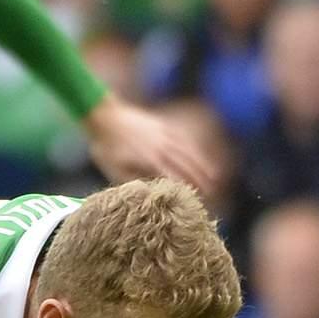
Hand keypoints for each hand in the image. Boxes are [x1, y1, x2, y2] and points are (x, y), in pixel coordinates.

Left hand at [82, 95, 217, 192]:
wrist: (104, 115)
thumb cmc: (105, 146)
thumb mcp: (114, 169)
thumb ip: (133, 182)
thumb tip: (150, 193)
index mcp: (151, 161)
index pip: (175, 179)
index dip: (187, 191)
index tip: (196, 202)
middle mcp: (162, 148)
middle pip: (186, 166)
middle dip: (200, 180)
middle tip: (213, 194)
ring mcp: (164, 135)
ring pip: (188, 152)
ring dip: (202, 165)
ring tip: (214, 177)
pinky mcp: (162, 126)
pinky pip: (183, 139)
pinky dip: (193, 149)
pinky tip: (198, 155)